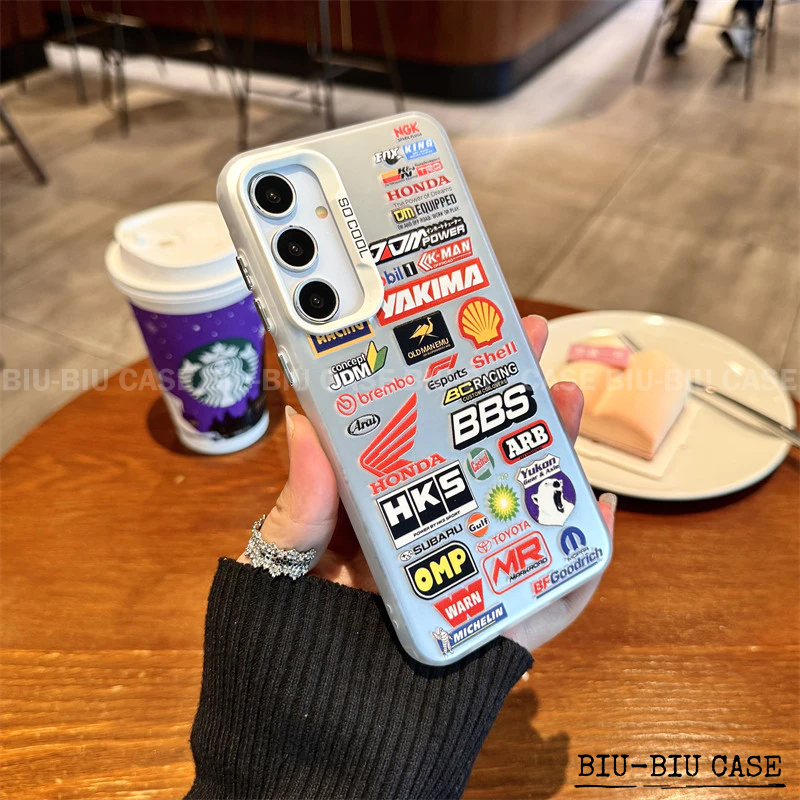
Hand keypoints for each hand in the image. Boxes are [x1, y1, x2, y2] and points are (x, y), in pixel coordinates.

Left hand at [239, 315, 615, 651]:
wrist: (313, 731)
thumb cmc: (291, 642)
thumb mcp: (285, 565)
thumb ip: (299, 505)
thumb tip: (303, 421)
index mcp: (381, 507)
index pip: (418, 431)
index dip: (442, 377)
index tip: (459, 326)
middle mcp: (433, 530)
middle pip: (484, 456)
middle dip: (510, 394)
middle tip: (528, 340)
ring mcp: (470, 572)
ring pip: (524, 503)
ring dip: (552, 450)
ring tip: (564, 401)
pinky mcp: (499, 621)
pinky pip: (553, 588)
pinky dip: (585, 555)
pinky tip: (601, 508)